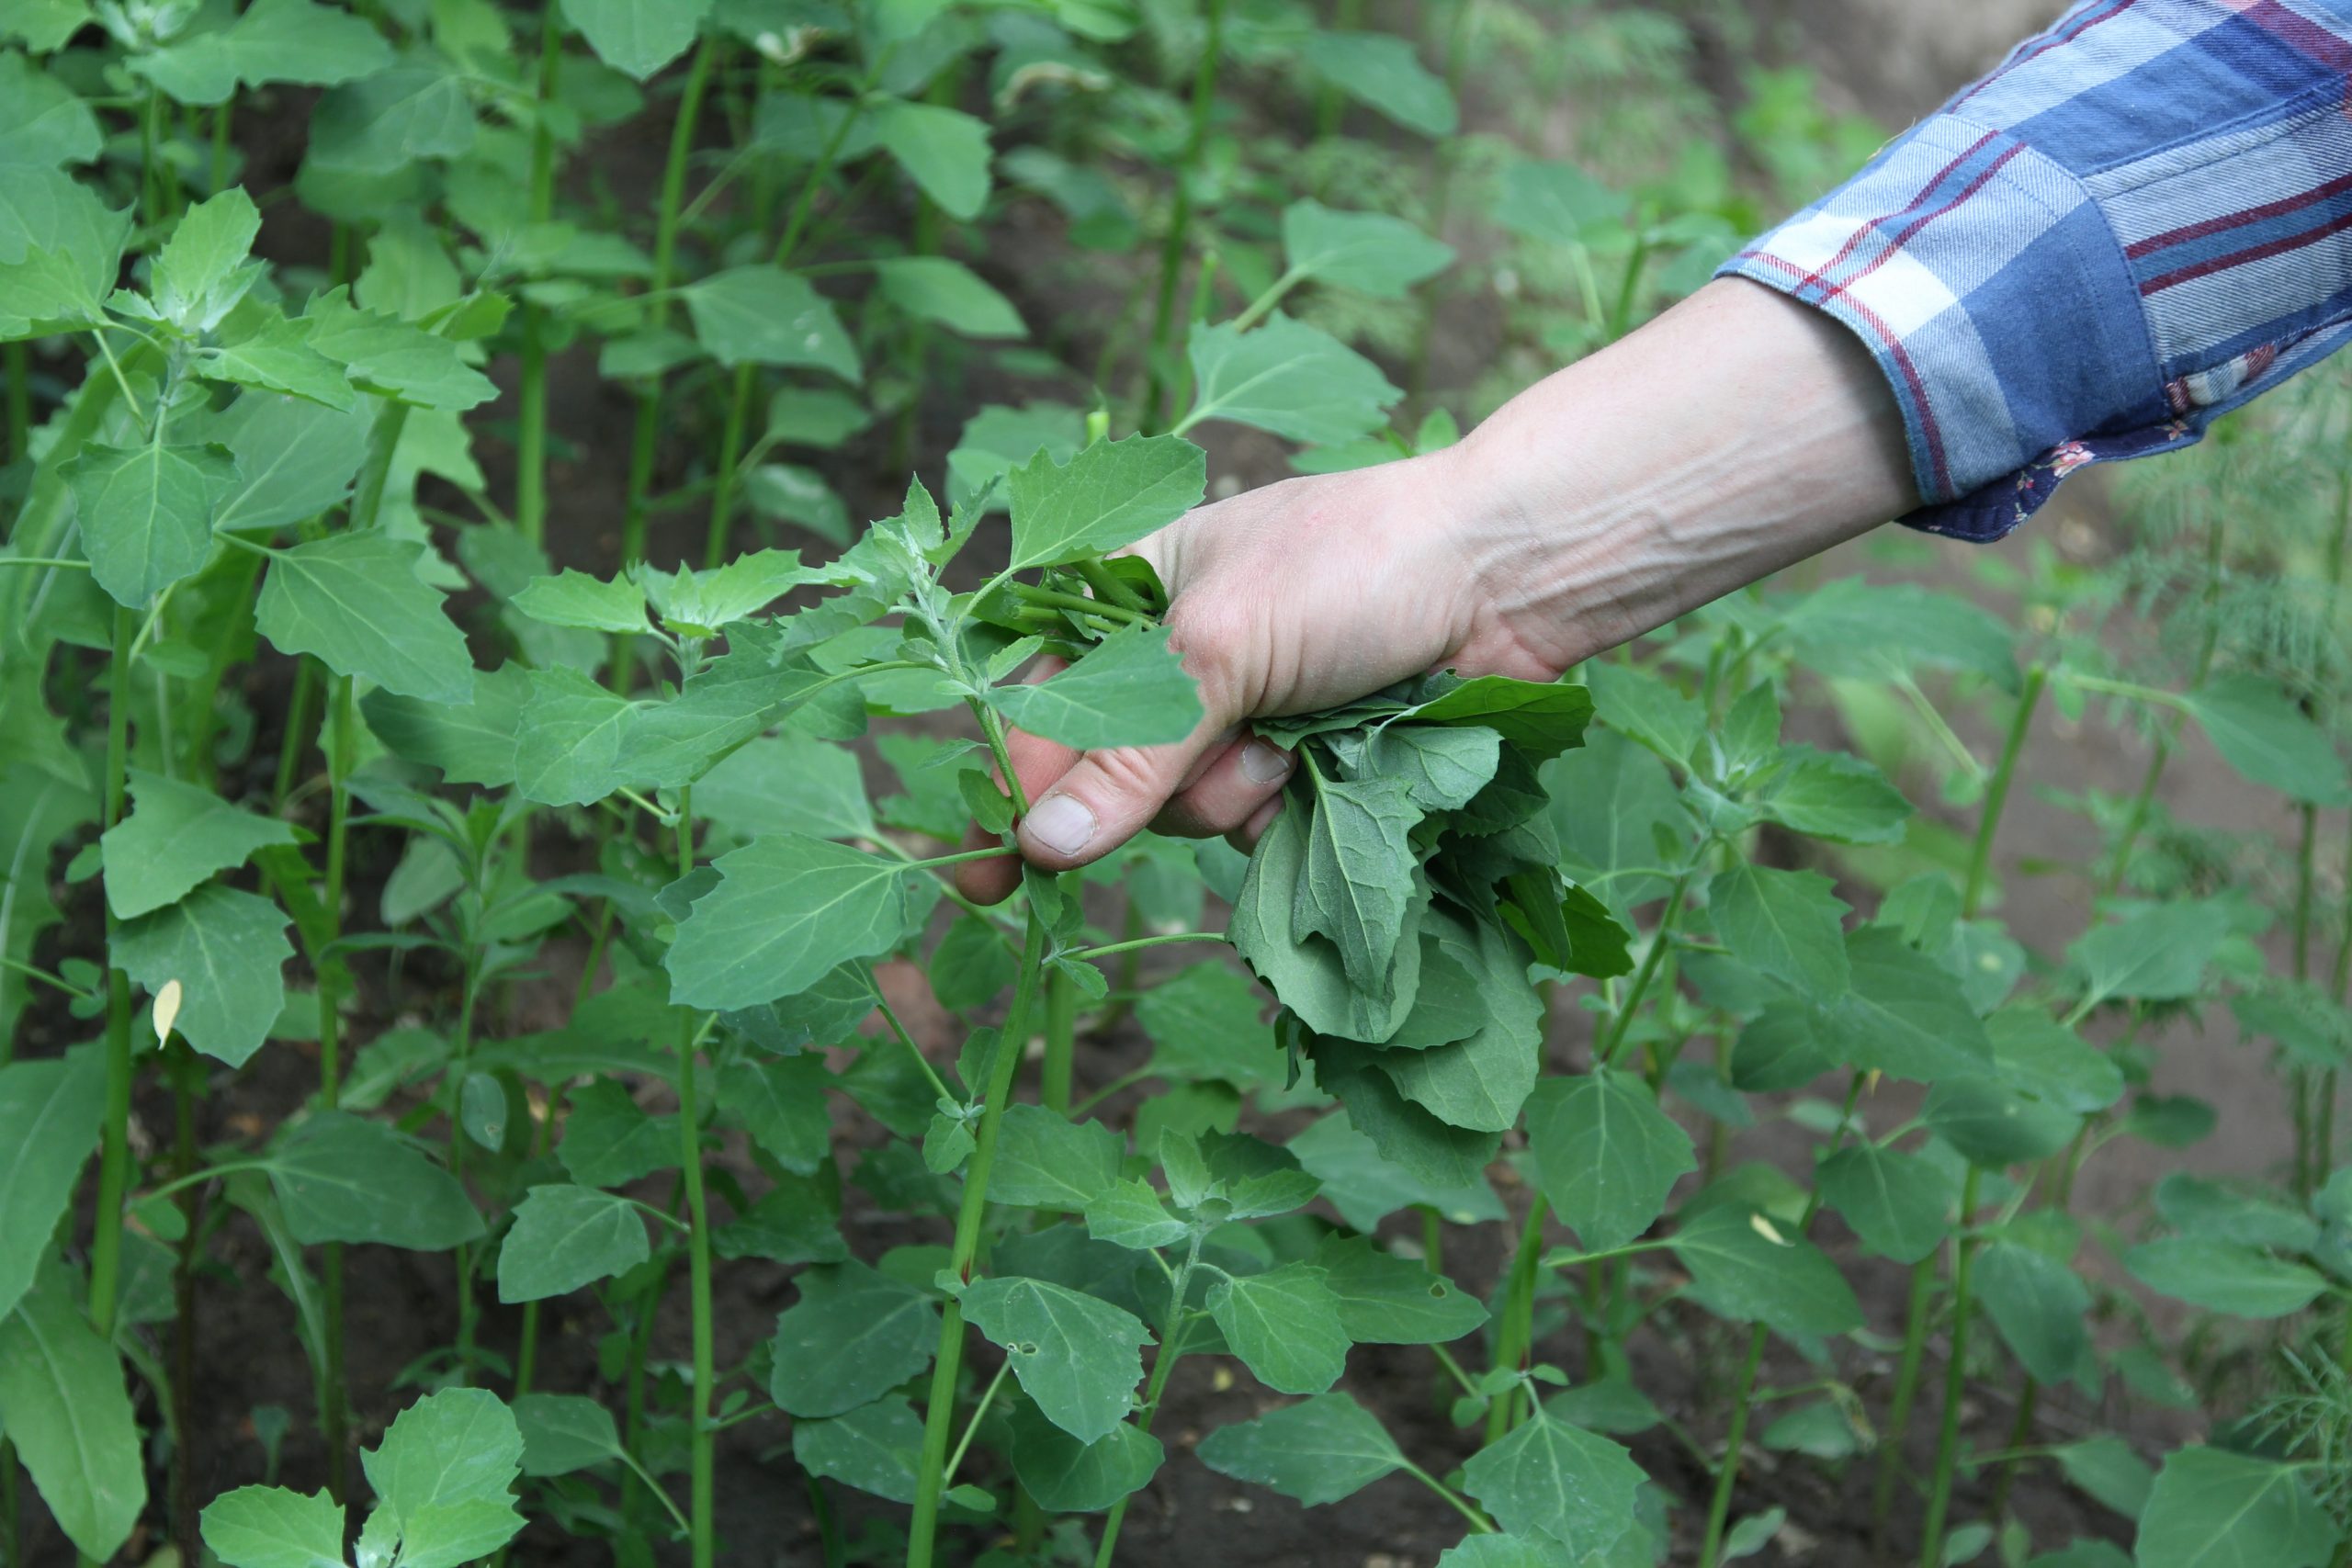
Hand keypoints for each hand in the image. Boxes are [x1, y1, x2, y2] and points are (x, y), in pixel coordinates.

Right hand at [955, 279, 1918, 903]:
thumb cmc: (1354, 568)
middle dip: (1147, 788)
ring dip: (1228, 795)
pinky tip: (1322, 767)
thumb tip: (1040, 845)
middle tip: (1212, 764)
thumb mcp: (1220, 648)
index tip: (980, 876)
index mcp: (1124, 592)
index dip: (1001, 790)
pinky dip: (1277, 809)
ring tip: (1290, 746)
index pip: (1029, 705)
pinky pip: (1248, 824)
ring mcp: (1237, 711)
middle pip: (1101, 775)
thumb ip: (1128, 751)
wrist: (1506, 576)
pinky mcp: (1299, 760)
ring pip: (1178, 810)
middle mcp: (1171, 654)